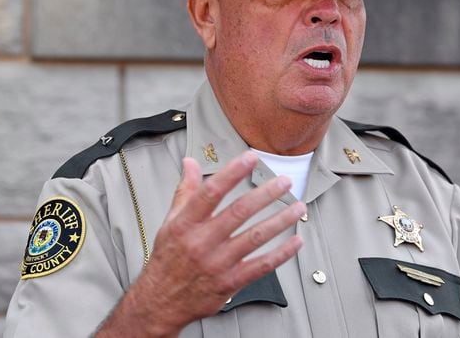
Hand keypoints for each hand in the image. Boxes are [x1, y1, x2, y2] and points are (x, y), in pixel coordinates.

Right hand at [97, 151, 304, 336]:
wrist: (160, 301)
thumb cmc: (168, 259)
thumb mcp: (171, 221)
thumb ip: (186, 191)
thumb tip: (190, 163)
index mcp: (187, 223)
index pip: (211, 192)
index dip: (232, 173)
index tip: (250, 158)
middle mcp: (202, 242)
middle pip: (239, 212)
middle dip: (266, 194)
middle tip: (285, 181)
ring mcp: (218, 263)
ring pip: (255, 237)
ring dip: (280, 220)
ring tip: (298, 207)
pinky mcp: (230, 282)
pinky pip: (261, 266)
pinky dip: (281, 253)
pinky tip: (295, 241)